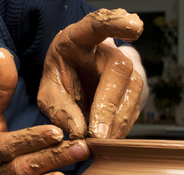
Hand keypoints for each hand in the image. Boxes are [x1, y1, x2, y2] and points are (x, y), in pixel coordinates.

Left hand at [37, 8, 143, 138]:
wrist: (77, 80)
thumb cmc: (62, 79)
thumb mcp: (49, 91)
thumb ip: (59, 108)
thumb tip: (78, 131)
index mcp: (80, 38)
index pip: (98, 24)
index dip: (117, 24)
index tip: (135, 27)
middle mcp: (108, 51)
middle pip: (118, 70)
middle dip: (108, 105)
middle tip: (96, 134)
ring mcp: (126, 69)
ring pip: (131, 91)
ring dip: (117, 121)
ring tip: (100, 141)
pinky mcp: (134, 89)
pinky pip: (134, 108)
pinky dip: (121, 126)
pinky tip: (109, 138)